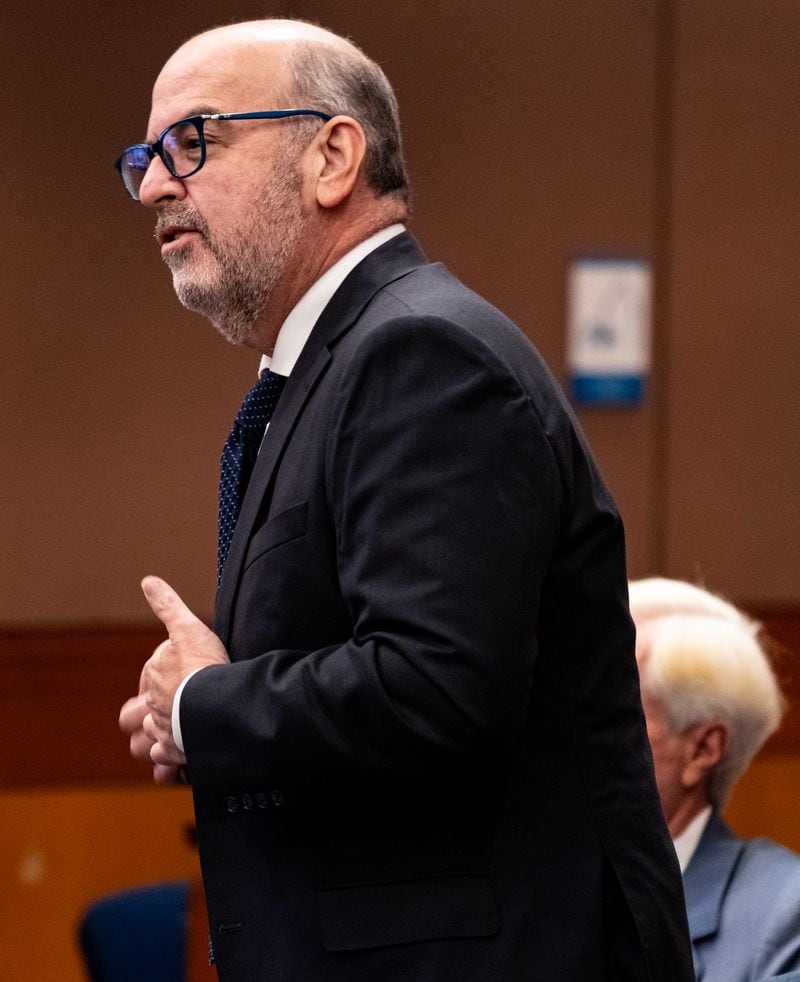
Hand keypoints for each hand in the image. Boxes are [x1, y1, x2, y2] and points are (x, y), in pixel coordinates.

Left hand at [119, 576, 229, 782]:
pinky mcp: (177, 760)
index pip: (148, 677)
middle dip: (142, 716)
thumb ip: (167, 606)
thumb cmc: (202, 667)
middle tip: (160, 713)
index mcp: (154, 680)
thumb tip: (147, 580)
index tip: (176, 676)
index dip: (159, 678)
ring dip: (154, 743)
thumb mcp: (186, 629)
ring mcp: (163, 737)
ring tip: (171, 740)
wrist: (216, 707)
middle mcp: (152, 710)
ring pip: (146, 746)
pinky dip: (171, 772)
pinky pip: (166, 772)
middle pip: (133, 717)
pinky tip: (180, 769)